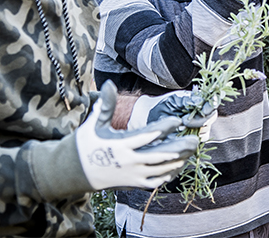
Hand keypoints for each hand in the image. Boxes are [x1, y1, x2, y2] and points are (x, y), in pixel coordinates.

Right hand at [74, 83, 198, 190]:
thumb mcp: (94, 124)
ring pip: (162, 169)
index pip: (148, 135)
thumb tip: (110, 84)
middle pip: (160, 155)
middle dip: (180, 147)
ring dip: (179, 160)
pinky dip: (169, 174)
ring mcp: (132, 175)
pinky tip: (178, 165)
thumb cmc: (86, 144)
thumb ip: (106, 105)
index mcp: (120, 145)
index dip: (165, 127)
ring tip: (190, 151)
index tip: (178, 120)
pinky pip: (156, 181)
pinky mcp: (134, 184)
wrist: (73, 172)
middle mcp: (129, 161)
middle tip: (194, 140)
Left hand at [135, 90, 213, 143]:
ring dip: (193, 130)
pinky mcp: (192, 139)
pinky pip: (198, 141)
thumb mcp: (175, 99)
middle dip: (200, 120)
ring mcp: (198, 127)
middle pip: (211, 118)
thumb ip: (188, 100)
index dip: (211, 106)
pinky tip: (180, 135)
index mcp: (200, 102)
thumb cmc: (162, 105)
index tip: (204, 108)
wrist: (149, 117)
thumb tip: (200, 101)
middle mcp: (202, 115)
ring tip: (180, 127)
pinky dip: (190, 139)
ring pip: (206, 131)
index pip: (212, 104)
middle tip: (184, 120)